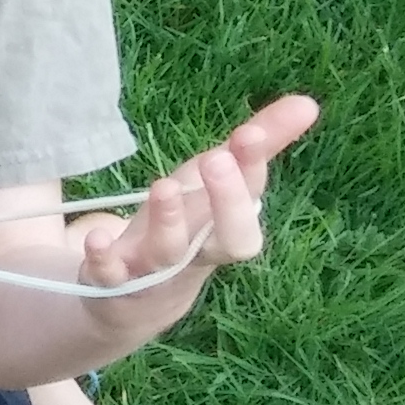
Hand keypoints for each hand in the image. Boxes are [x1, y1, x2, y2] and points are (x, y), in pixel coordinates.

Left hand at [69, 93, 319, 288]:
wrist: (131, 301)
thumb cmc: (181, 229)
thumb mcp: (210, 183)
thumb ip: (257, 145)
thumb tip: (308, 103)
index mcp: (223, 222)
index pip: (250, 198)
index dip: (253, 168)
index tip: (250, 133)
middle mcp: (198, 251)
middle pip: (230, 239)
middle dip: (227, 201)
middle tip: (217, 159)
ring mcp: (157, 271)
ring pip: (171, 253)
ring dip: (168, 220)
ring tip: (162, 185)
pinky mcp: (113, 283)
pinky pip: (110, 276)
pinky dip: (103, 259)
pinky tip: (95, 237)